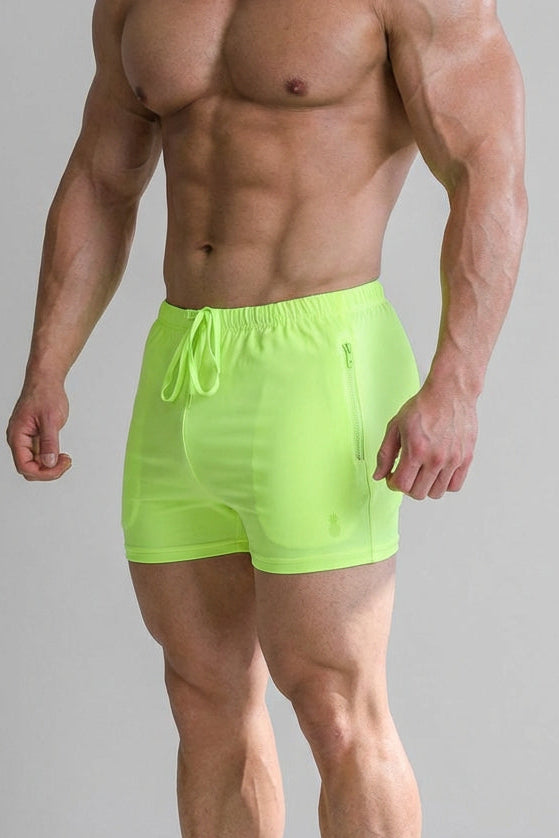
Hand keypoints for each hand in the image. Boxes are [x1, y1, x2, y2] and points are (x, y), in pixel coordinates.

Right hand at [6, 380, 71, 480]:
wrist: (45, 380)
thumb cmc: (45, 394)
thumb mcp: (50, 419)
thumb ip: (49, 442)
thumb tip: (49, 462)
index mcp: (17, 436)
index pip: (24, 466)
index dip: (43, 472)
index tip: (60, 465)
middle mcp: (19, 440)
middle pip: (29, 469)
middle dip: (48, 471)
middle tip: (66, 462)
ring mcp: (26, 440)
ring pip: (35, 464)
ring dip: (50, 466)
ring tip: (65, 458)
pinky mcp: (34, 438)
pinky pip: (40, 455)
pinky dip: (51, 459)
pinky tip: (62, 455)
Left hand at [372, 382, 477, 498]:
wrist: (450, 393)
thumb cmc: (423, 406)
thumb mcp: (395, 426)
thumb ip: (385, 454)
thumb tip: (379, 475)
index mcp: (416, 450)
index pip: (401, 485)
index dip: (393, 483)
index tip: (393, 476)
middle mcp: (436, 458)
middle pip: (418, 493)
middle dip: (407, 487)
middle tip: (407, 474)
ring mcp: (453, 460)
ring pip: (436, 493)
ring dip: (425, 487)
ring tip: (422, 472)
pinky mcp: (466, 458)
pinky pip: (455, 486)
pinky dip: (444, 484)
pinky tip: (437, 472)